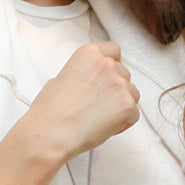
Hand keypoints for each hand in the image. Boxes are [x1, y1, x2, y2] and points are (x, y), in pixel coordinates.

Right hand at [24, 41, 139, 162]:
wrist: (51, 133)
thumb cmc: (50, 111)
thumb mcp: (60, 78)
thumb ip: (82, 73)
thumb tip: (89, 81)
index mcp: (89, 53)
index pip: (114, 51)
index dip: (112, 66)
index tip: (107, 78)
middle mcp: (107, 64)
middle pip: (124, 74)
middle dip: (116, 89)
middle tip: (99, 105)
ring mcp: (119, 84)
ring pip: (133, 94)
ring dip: (121, 105)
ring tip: (100, 118)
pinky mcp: (127, 105)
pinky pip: (134, 114)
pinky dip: (123, 123)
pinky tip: (105, 127)